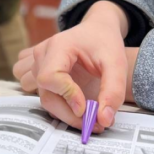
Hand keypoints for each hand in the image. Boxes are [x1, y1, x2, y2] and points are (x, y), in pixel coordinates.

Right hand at [12, 1, 132, 130]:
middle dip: (69, 114)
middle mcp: (42, 55)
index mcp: (58, 46)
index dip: (68, 96)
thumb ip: (113, 91)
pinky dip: (59, 107)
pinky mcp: (38, 73)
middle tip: (93, 123)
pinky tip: (76, 105)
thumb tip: (103, 120)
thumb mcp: (117, 63)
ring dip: (64, 112)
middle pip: (46, 94)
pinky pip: (43, 97)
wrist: (96, 30)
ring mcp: (37, 64)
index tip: (88, 109)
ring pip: (43, 99)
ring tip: (87, 114)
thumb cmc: (105, 42)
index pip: (51, 77)